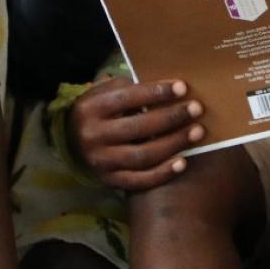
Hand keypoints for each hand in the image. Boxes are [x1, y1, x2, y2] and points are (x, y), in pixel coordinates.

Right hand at [68, 77, 204, 191]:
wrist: (72, 142)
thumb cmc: (98, 111)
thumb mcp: (104, 93)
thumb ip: (129, 89)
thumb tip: (168, 88)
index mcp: (90, 108)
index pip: (127, 98)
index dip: (155, 93)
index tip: (182, 87)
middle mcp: (92, 136)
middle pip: (138, 127)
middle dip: (171, 117)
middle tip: (196, 109)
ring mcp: (100, 161)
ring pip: (142, 155)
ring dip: (173, 143)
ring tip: (197, 132)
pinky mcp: (108, 181)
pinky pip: (139, 180)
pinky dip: (162, 173)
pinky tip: (182, 162)